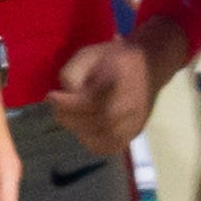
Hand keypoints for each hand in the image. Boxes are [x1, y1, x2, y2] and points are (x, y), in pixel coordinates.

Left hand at [48, 37, 161, 154]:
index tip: (51, 96)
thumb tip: (67, 94)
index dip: (67, 103)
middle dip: (69, 117)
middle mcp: (131, 106)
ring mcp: (135, 122)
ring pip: (102, 138)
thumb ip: (74, 72)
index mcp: (121, 82)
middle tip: (58, 108)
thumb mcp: (90, 54)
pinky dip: (94, 142)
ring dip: (79, 130)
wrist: (150, 65)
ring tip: (71, 118)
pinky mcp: (135, 132)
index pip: (91, 102)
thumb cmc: (116, 58)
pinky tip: (85, 130)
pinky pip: (111, 147)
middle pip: (95, 122)